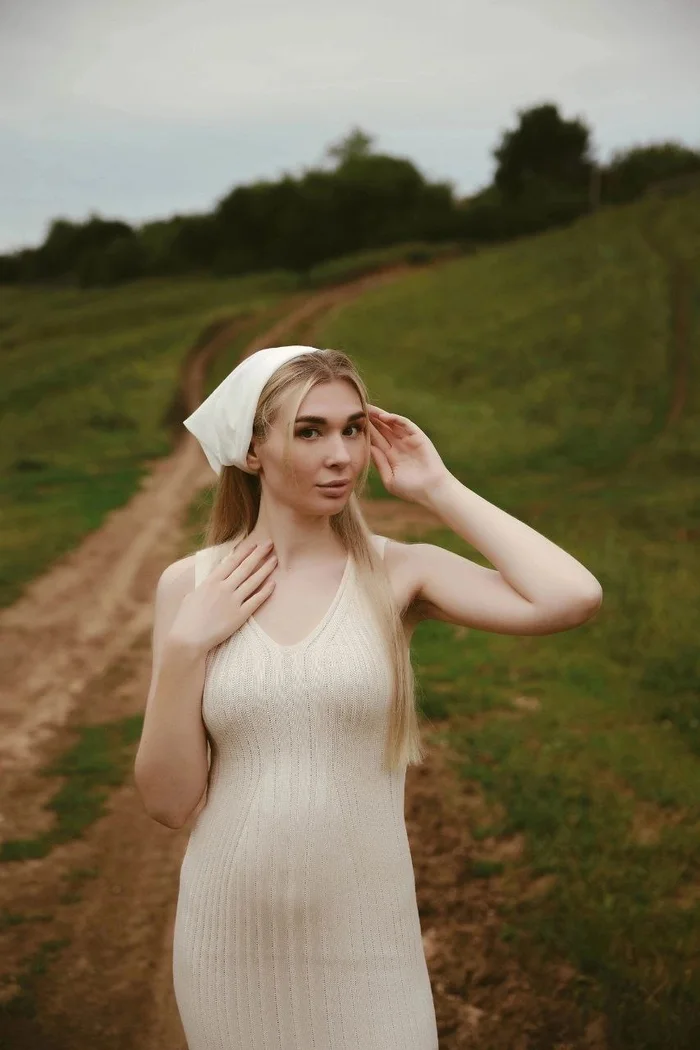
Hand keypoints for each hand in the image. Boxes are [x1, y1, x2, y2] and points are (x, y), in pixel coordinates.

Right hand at [169, 539, 276, 653]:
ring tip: (275, 560)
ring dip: (265, 569)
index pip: (231, 561)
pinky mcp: (239, 616)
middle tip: (270, 543)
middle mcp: (223, 588)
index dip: (244, 551)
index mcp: (210, 581)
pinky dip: (266, 591)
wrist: (187, 639)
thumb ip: (203, 587)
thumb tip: (208, 581)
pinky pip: (256, 601)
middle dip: (259, 554)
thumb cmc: (186, 619)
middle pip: (245, 567)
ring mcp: (232, 602)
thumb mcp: (191, 596)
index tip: (253, 543)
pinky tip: (274, 584)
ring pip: (253, 581)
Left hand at [366, 404, 450, 503]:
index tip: (352, 425)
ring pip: (392, 424)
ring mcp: (408, 440)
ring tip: (368, 409)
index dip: (366, 432)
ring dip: (380, 416)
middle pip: (382, 429)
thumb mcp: (389, 478)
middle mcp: (399, 446)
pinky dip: (395, 419)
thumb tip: (369, 448)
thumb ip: (379, 463)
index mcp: (391, 456)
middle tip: (357, 410)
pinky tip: (384, 417)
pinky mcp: (418, 437)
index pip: (375, 440)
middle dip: (371, 420)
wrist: (431, 491)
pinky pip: (406, 424)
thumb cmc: (411, 490)